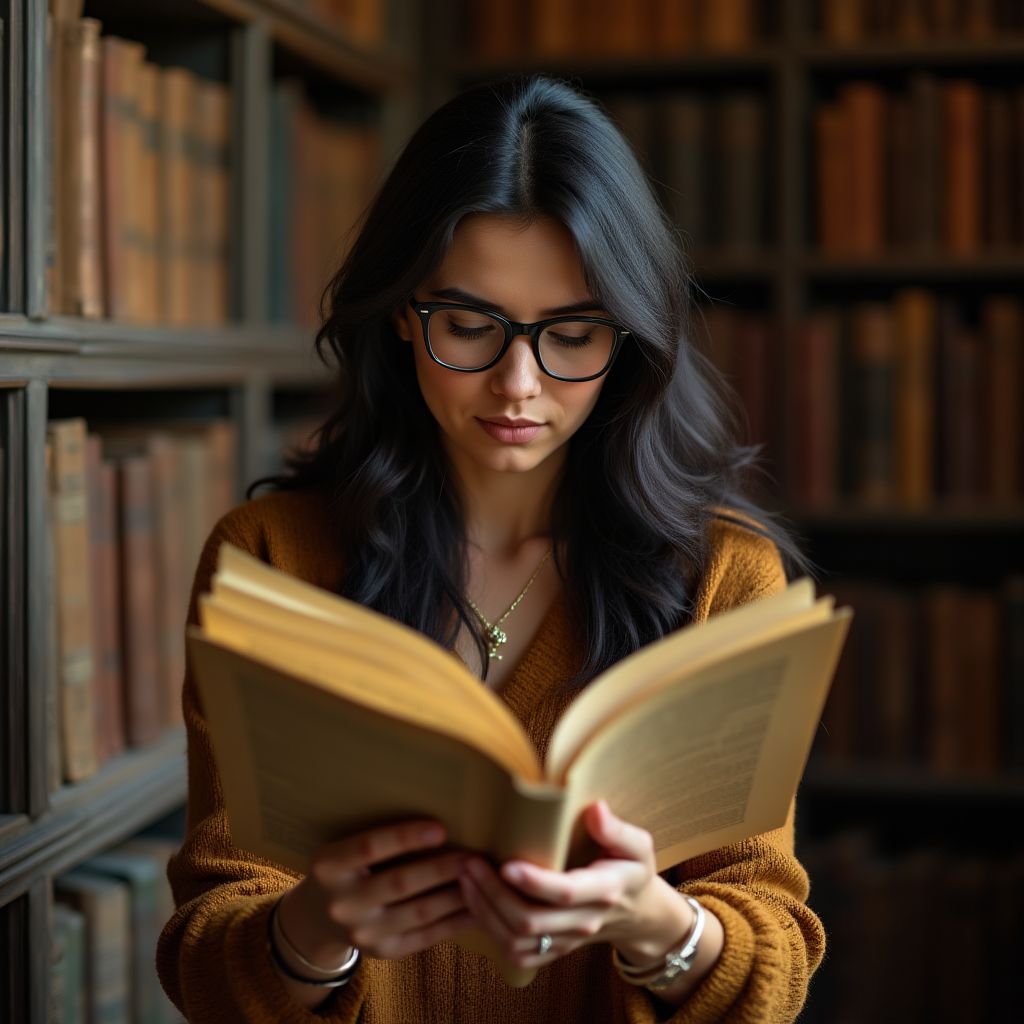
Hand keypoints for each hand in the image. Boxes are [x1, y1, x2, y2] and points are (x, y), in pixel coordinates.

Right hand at [279, 820, 473, 965]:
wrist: (319, 918)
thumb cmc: (347, 866)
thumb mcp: (345, 848)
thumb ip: (378, 836)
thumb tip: (438, 812)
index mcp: (329, 866)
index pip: (368, 847)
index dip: (404, 837)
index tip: (440, 828)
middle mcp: (341, 903)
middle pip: (399, 882)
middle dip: (441, 868)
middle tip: (475, 855)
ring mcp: (361, 933)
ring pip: (418, 912)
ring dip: (455, 895)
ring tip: (484, 879)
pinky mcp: (382, 953)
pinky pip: (425, 937)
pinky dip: (455, 922)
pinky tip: (477, 909)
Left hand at [458, 800, 665, 968]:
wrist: (636, 912)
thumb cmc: (630, 869)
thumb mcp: (637, 845)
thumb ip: (616, 830)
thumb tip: (595, 809)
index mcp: (604, 891)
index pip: (565, 893)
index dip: (534, 882)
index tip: (505, 864)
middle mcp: (584, 922)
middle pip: (531, 920)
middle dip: (493, 893)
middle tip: (469, 863)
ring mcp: (566, 941)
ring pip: (517, 940)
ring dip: (485, 911)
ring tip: (465, 877)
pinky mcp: (552, 951)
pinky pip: (516, 952)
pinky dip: (489, 931)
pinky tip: (474, 902)